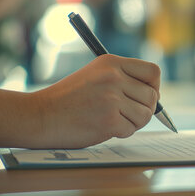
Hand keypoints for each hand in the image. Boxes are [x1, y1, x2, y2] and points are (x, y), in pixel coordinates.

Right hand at [30, 54, 160, 148]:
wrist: (40, 115)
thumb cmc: (67, 99)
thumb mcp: (95, 76)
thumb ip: (122, 79)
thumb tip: (154, 96)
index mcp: (111, 62)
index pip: (153, 72)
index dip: (154, 87)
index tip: (147, 96)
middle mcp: (114, 77)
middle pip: (152, 96)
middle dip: (144, 110)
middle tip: (127, 115)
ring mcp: (111, 98)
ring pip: (144, 115)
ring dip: (132, 123)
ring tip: (112, 120)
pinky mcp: (108, 120)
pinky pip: (130, 130)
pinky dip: (120, 133)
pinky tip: (103, 128)